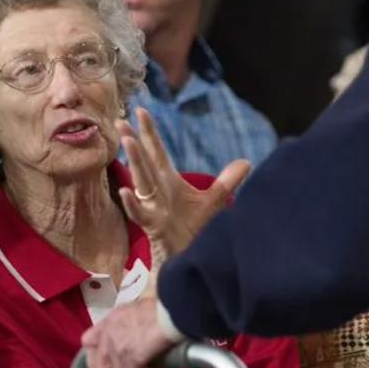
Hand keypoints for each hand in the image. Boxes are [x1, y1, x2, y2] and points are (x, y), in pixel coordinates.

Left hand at [82, 297, 173, 367]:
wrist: (171, 312)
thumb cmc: (161, 306)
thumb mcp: (138, 307)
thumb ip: (129, 320)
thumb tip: (136, 330)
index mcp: (110, 319)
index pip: (88, 340)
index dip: (94, 353)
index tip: (101, 360)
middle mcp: (108, 335)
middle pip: (96, 364)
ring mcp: (118, 349)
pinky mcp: (130, 360)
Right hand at [116, 107, 251, 256]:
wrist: (190, 257)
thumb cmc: (195, 229)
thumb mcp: (213, 201)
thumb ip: (226, 181)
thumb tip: (246, 162)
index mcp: (168, 182)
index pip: (157, 153)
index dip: (150, 133)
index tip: (141, 110)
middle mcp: (157, 192)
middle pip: (144, 163)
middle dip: (134, 143)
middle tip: (121, 121)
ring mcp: (153, 209)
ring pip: (140, 183)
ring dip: (134, 162)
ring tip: (128, 141)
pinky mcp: (153, 227)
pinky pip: (139, 214)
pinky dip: (132, 203)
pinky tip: (124, 191)